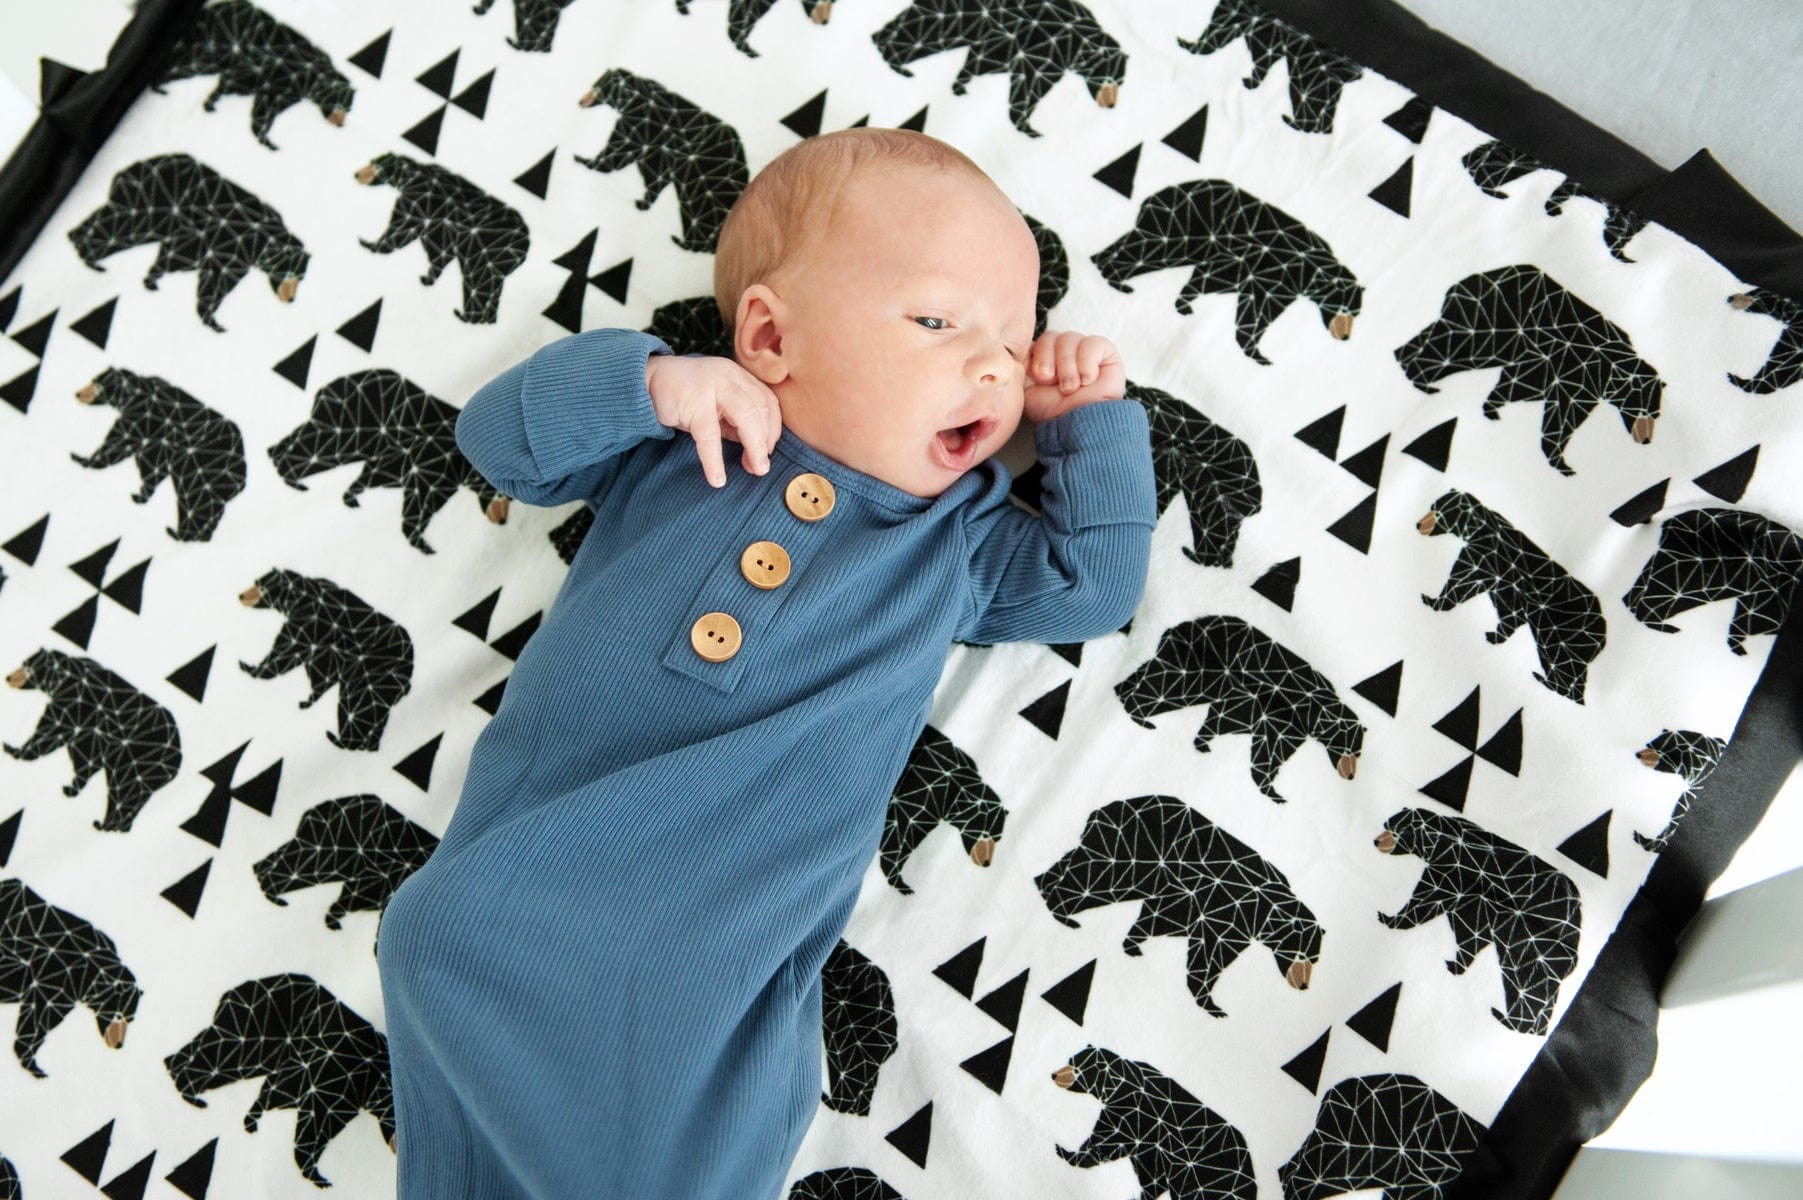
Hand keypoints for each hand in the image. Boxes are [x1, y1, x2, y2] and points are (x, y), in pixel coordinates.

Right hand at [645, 354, 782, 487]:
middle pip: (761, 409)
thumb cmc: (684, 397)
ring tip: (754, 470)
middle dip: (766, 441)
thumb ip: (735, 423)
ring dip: (755, 447)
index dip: (773, 429)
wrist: (645, 382)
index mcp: (738, 376)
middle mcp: (729, 377)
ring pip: (746, 417)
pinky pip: (710, 436)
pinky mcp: (693, 403)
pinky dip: (715, 460)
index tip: (768, 451)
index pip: (768, 401)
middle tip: (762, 467)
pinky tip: (718, 478)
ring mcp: (712, 387)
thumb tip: (756, 452)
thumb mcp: (715, 408)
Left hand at [1022, 330, 1124, 423]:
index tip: (1037, 377)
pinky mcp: (1104, 352)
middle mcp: (1063, 351)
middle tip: (1050, 380)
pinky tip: (1086, 381)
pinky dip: (1086, 363)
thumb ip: (1021, 367)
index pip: (1034, 340)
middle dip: (1048, 359)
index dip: (1034, 356)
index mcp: (1043, 358)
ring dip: (1067, 366)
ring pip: (1069, 338)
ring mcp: (1083, 350)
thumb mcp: (1028, 389)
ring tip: (1070, 387)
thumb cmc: (1055, 411)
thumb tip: (1018, 351)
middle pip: (1050, 336)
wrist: (1080, 425)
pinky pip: (1092, 343)